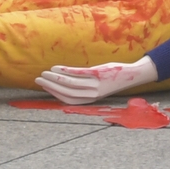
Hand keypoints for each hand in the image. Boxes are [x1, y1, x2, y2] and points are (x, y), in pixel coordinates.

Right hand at [37, 57, 157, 103]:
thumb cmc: (112, 81)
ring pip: (71, 83)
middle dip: (51, 86)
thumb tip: (66, 83)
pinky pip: (79, 73)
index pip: (69, 100)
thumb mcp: (98, 88)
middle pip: (67, 92)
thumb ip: (84, 88)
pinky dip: (66, 71)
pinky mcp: (98, 74)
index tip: (44, 86)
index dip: (55, 94)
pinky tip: (58, 68)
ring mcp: (95, 84)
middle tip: (38, 79)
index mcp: (91, 99)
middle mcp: (92, 94)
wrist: (131, 76)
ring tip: (45, 73)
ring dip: (55, 78)